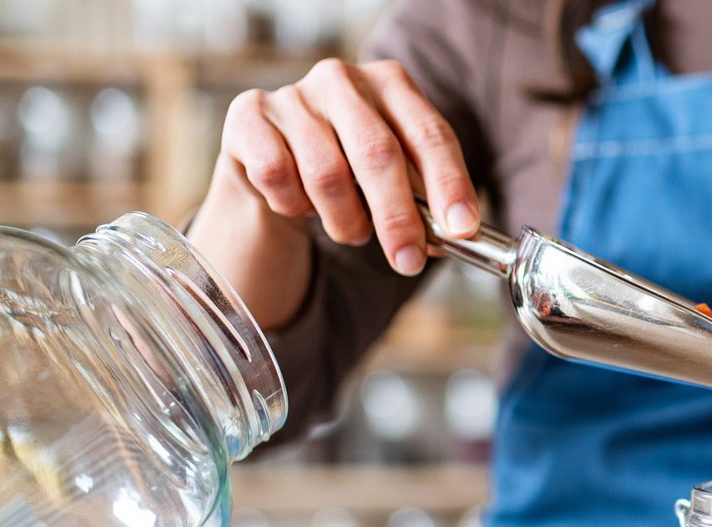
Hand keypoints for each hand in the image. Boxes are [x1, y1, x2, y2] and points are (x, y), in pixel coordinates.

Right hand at [216, 58, 478, 276]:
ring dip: (343, 221)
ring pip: (326, 174)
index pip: (430, 135)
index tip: (462, 228)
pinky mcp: (248, 115)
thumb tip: (454, 235)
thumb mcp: (395, 181)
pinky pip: (277, 176)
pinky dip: (293, 206)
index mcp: (392, 85)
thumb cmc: (349, 172)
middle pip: (377, 153)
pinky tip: (299, 204)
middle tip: (408, 261)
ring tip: (349, 230)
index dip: (449, 184)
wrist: (273, 163)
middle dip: (397, 217)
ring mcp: (293, 94)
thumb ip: (427, 205)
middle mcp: (342, 79)